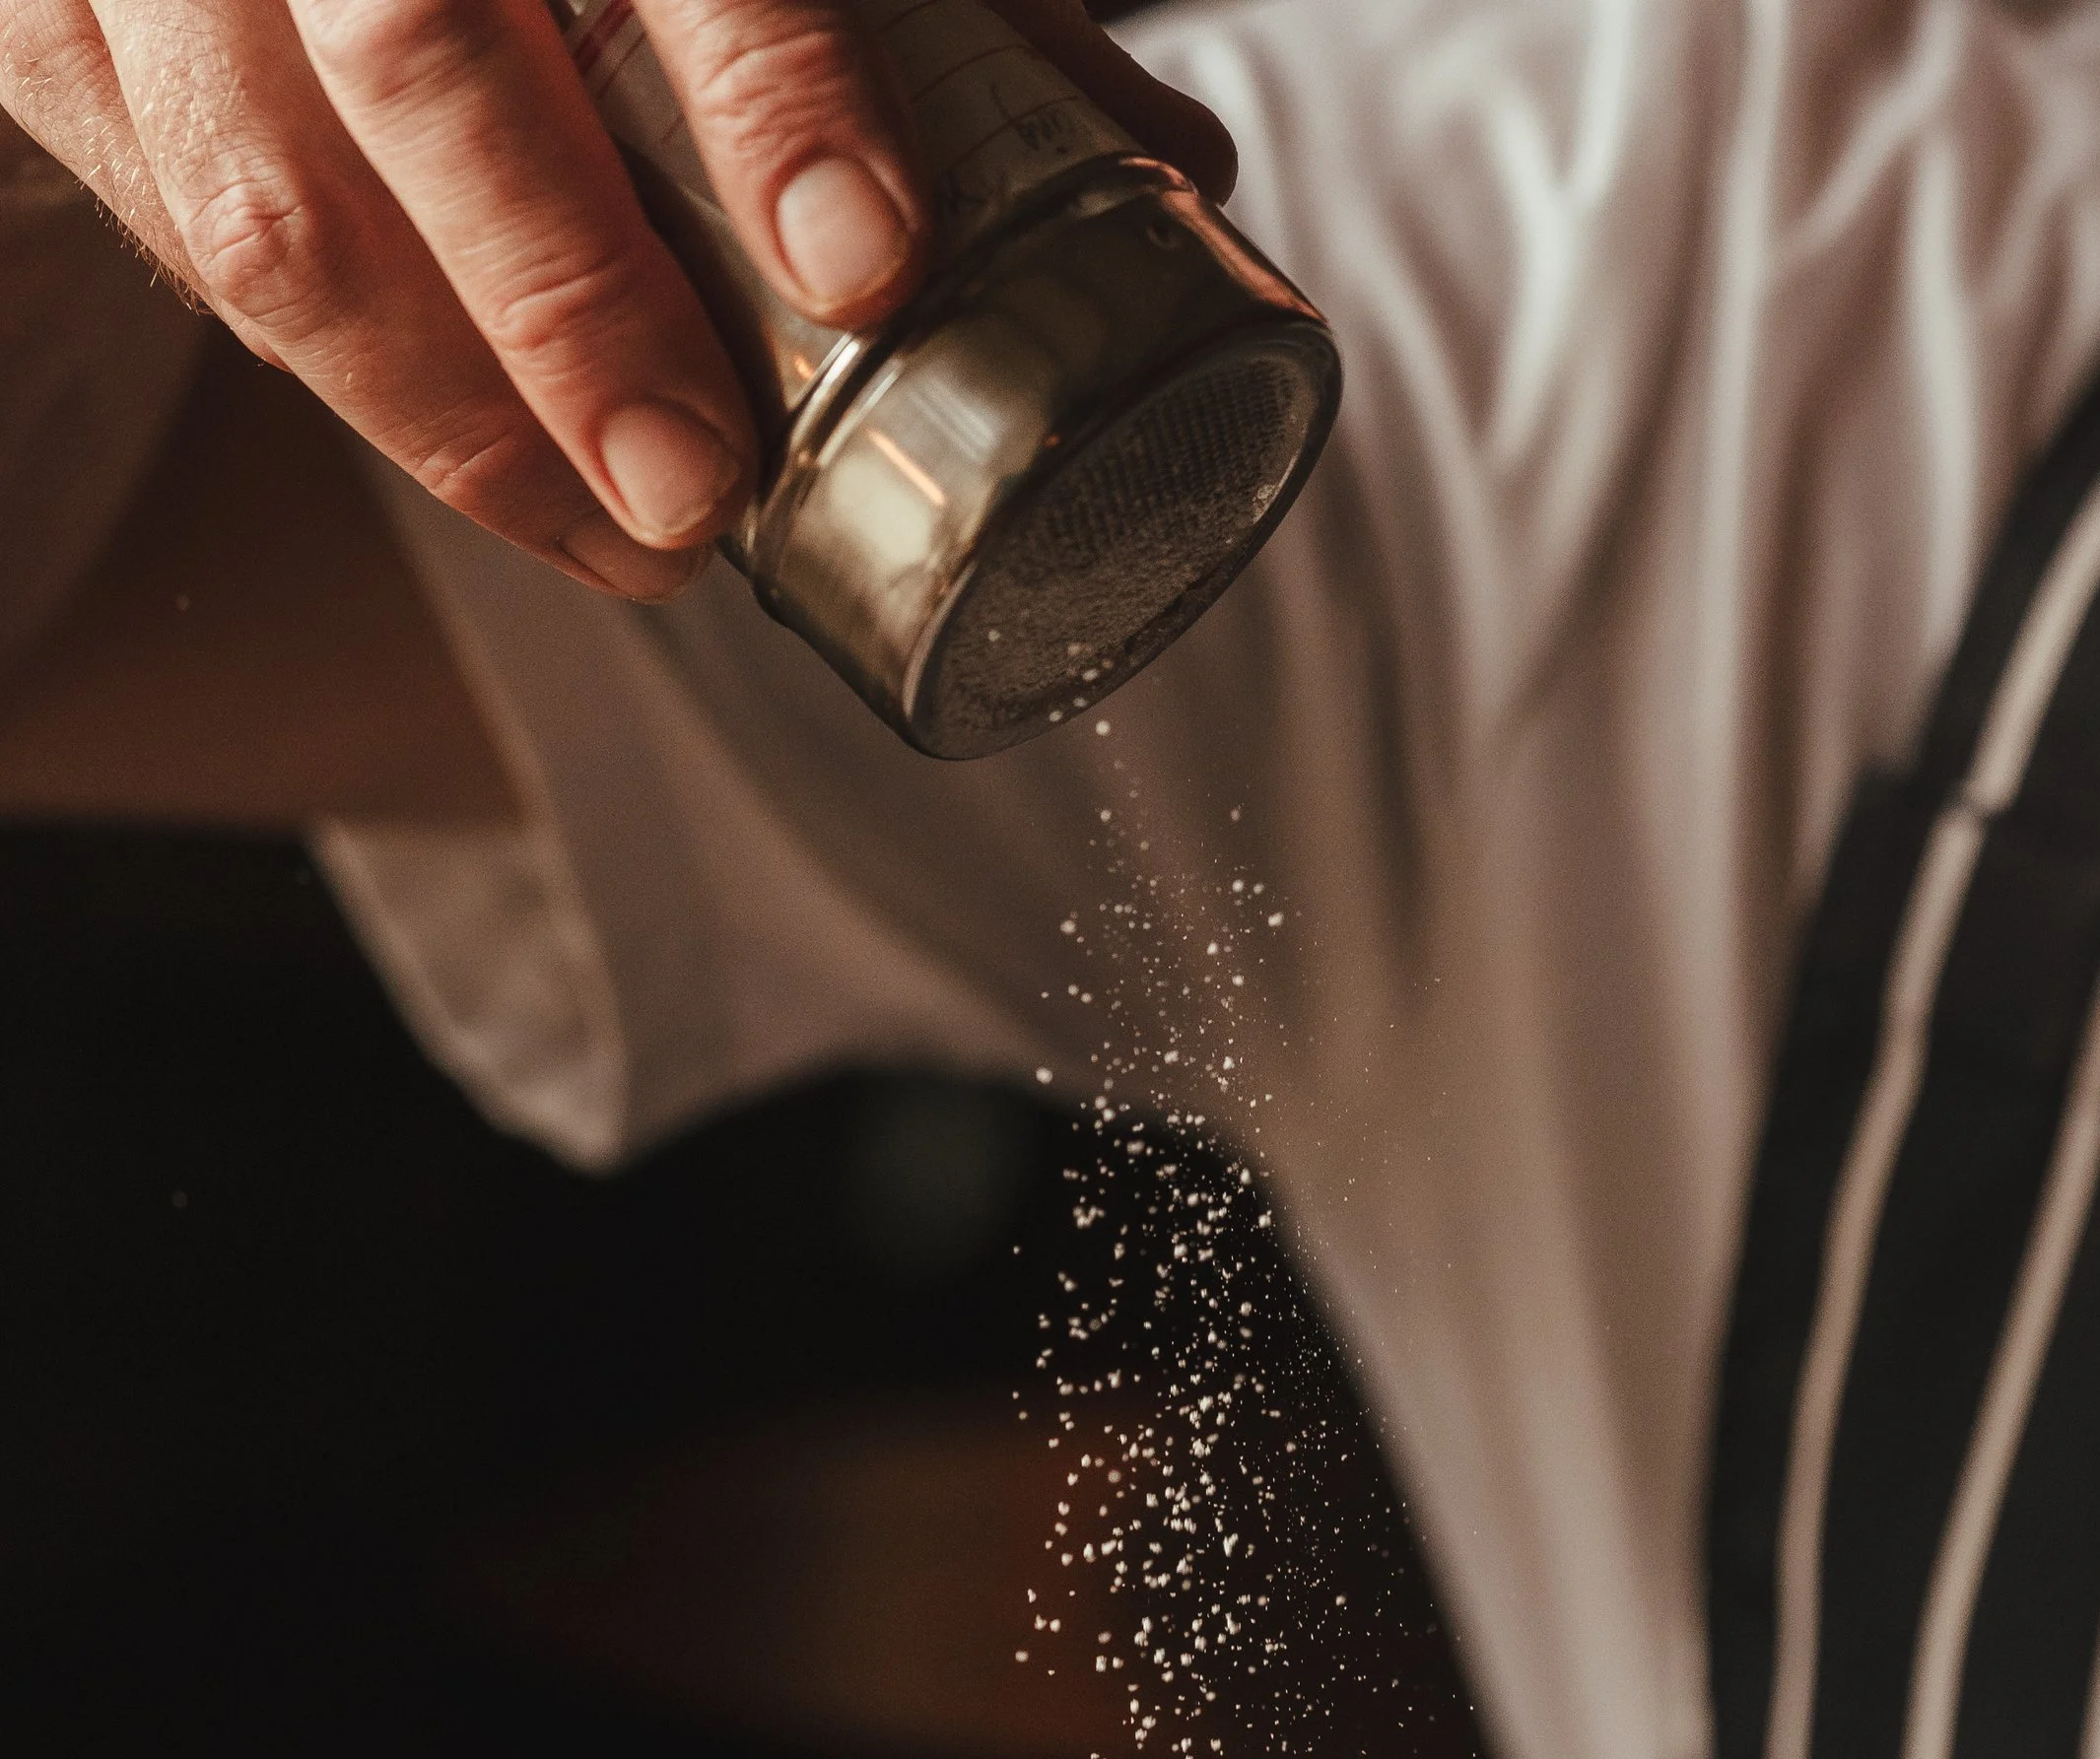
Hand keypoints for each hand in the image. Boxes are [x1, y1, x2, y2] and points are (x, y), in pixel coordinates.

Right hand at [0, 0, 1235, 602]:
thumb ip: (939, 3)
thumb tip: (1175, 168)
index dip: (773, 89)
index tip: (865, 266)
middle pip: (423, 65)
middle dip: (568, 311)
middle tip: (695, 502)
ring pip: (269, 195)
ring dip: (450, 414)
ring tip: (623, 550)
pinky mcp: (48, 22)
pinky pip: (168, 229)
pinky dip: (326, 375)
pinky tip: (473, 463)